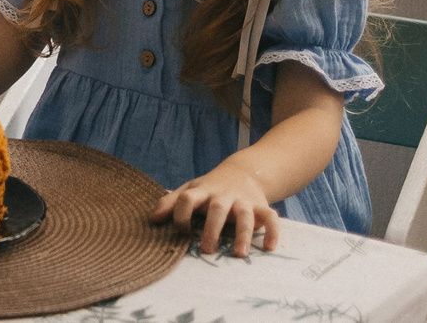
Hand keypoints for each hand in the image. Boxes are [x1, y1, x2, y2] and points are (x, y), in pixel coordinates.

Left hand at [152, 162, 279, 257]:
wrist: (243, 172)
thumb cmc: (211, 188)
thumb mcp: (191, 190)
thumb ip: (171, 202)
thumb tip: (153, 219)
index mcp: (203, 191)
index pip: (188, 198)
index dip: (181, 214)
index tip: (182, 232)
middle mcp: (224, 195)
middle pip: (217, 208)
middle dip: (212, 228)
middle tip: (206, 250)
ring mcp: (243, 201)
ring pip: (245, 215)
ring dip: (243, 234)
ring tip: (239, 254)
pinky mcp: (261, 207)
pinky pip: (271, 218)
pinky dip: (273, 231)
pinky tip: (270, 248)